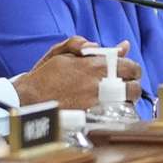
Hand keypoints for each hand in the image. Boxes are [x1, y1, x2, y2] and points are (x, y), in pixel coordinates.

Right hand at [12, 36, 136, 108]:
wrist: (27, 100)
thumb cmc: (43, 77)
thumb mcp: (58, 52)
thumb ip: (80, 43)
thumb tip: (98, 44)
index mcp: (93, 65)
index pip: (130, 66)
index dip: (133, 70)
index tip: (130, 73)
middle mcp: (98, 84)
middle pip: (134, 88)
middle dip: (134, 88)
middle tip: (128, 89)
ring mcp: (96, 104)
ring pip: (127, 105)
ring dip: (126, 103)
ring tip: (119, 102)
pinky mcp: (91, 119)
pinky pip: (113, 118)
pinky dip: (115, 115)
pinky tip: (109, 112)